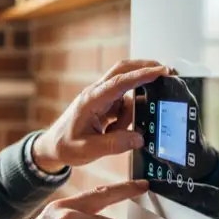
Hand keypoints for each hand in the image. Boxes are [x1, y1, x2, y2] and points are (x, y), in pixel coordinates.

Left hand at [32, 60, 174, 171]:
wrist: (52, 147)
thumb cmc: (65, 146)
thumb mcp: (88, 150)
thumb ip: (114, 145)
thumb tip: (138, 138)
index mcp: (91, 100)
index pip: (120, 81)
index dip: (142, 75)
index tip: (161, 72)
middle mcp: (96, 94)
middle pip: (123, 70)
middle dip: (145, 69)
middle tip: (166, 74)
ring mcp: (100, 98)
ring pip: (126, 94)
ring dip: (130, 111)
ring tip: (113, 132)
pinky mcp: (104, 105)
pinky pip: (123, 105)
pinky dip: (126, 117)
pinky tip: (113, 132)